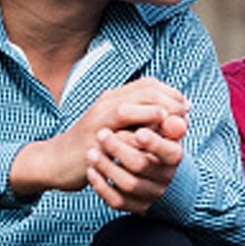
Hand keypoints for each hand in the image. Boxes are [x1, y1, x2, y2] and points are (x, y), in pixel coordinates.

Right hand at [13, 78, 188, 194]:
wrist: (58, 161)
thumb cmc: (96, 145)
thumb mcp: (125, 130)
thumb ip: (150, 124)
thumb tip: (182, 121)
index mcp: (114, 98)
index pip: (148, 84)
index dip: (172, 94)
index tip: (186, 108)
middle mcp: (106, 104)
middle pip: (144, 92)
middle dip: (171, 103)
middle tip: (185, 118)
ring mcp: (98, 122)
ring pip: (130, 109)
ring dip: (157, 116)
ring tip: (175, 126)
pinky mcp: (92, 142)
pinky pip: (118, 137)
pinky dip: (138, 140)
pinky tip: (153, 145)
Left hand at [85, 119, 186, 213]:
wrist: (142, 166)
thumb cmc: (148, 142)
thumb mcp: (158, 129)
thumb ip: (163, 122)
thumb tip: (174, 117)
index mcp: (173, 157)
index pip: (169, 152)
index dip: (154, 144)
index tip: (138, 132)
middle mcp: (165, 177)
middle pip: (142, 165)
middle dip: (118, 149)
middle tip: (101, 134)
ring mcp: (151, 193)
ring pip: (129, 184)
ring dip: (107, 167)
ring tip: (91, 152)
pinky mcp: (136, 205)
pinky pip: (118, 201)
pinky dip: (102, 187)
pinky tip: (92, 172)